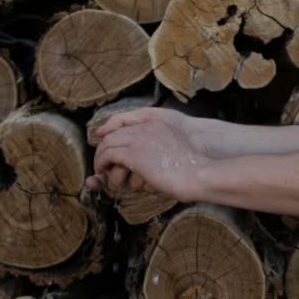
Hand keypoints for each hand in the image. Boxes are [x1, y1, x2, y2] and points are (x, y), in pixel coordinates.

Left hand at [86, 119, 209, 202]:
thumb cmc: (191, 169)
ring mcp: (139, 140)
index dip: (112, 137)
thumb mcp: (173, 151)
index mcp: (156, 124)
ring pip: (107, 144)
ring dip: (101, 158)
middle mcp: (145, 128)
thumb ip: (157, 149)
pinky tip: (103, 172)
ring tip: (101, 170)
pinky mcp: (134, 155)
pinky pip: (108, 155)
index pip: (124, 125)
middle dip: (103, 149)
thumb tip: (144, 164)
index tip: (109, 150)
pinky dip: (102, 163)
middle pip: (113, 134)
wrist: (197, 174)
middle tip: (102, 163)